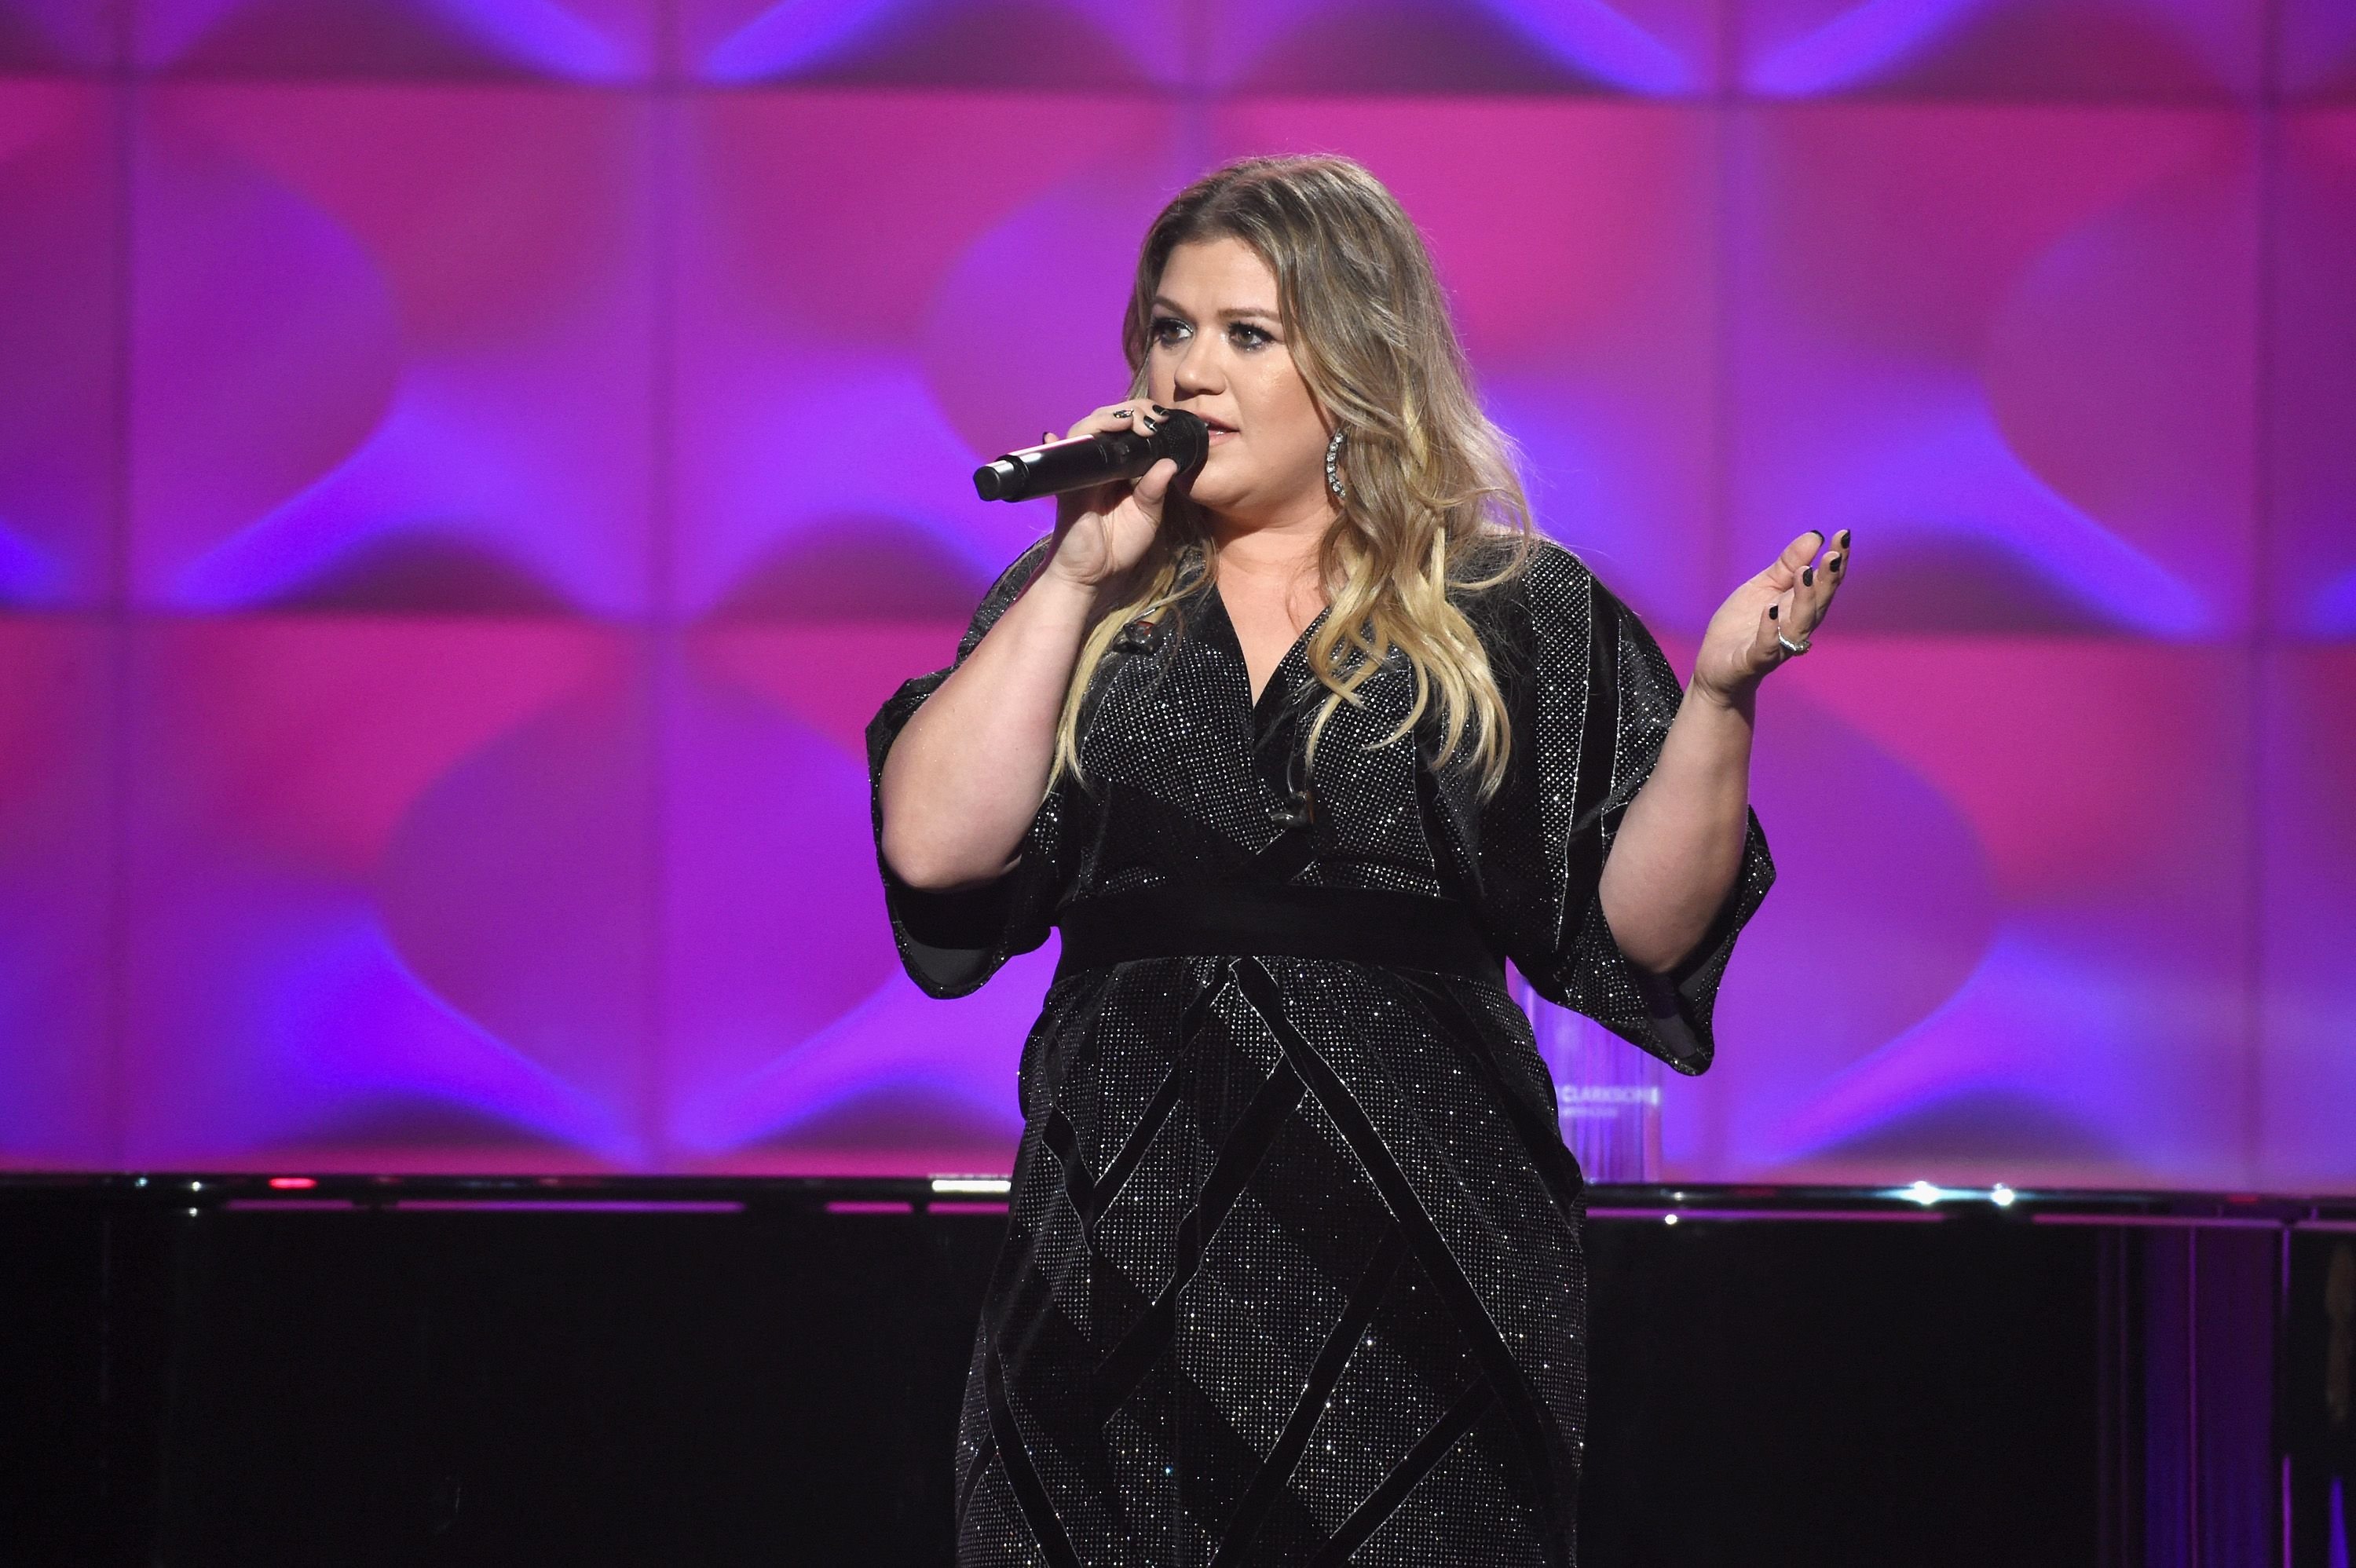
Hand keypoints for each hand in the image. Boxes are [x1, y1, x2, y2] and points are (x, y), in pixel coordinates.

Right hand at [1039, 399, 1181, 589]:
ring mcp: (1081, 469)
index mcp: (1120, 469)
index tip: (1165, 421)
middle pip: (1109, 421)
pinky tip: (1100, 430)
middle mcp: (1099, 463)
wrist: (1091, 575)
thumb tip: (1170, 462)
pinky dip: (1083, 434)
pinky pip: (1069, 448)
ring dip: (1110, 417)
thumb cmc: (1118, 547)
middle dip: (1132, 411)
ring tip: (1133, 420)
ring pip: (1088, 426)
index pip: (1129, 432)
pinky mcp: (1067, 479)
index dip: (1145, 419)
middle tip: (1154, 417)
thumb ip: (1155, 490)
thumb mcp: (1147, 517)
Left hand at [1690, 529, 1851, 705]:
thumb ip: (1788, 564)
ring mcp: (1777, 645)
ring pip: (1799, 625)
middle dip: (1828, 579)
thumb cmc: (1744, 625)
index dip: (1835, 562)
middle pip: (1819, 603)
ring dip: (1804, 600)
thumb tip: (1815, 536)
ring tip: (1803, 573)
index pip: (1824, 583)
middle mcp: (1795, 627)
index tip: (1843, 535)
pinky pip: (1766, 647)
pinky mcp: (1754, 661)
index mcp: (1800, 607)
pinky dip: (1770, 629)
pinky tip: (1771, 609)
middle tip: (1833, 554)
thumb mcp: (1764, 587)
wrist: (1717, 666)